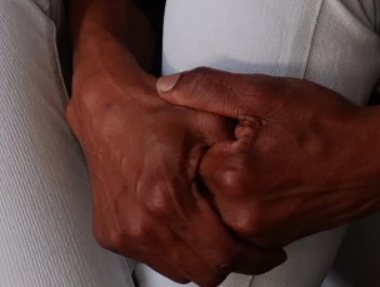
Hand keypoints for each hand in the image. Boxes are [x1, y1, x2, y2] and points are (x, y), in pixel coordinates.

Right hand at [64, 0, 287, 286]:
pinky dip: (176, 251)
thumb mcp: (210, 123)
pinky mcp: (111, 234)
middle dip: (231, 261)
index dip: (254, 257)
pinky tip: (185, 225)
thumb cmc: (155, 113)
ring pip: (180, 272)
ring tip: (214, 230)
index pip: (224, 255)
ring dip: (202, 258)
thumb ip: (242, 159)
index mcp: (167, 198)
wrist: (104, 109)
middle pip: (204, 272)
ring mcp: (123, 232)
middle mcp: (141, 222)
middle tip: (246, 243)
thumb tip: (274, 190)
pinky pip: (156, 260)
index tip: (269, 249)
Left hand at [155, 69, 379, 247]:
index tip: (231, 124)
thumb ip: (207, 89)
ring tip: (262, 157)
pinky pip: (241, 219)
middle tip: (251, 140)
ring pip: (218, 201)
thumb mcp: (264, 93)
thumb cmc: (327, 124)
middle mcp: (241, 215)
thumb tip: (164, 88)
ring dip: (229, 180)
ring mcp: (259, 233)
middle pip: (199, 180)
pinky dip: (246, 199)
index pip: (186, 152)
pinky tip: (269, 177)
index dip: (205, 131)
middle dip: (215, 157)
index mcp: (231, 177)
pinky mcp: (275, 241)